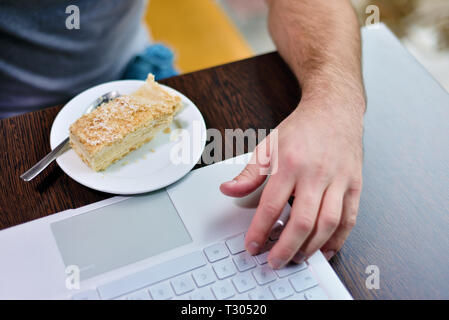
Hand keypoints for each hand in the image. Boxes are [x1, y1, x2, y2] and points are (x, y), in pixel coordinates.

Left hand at [220, 95, 363, 268]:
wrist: (334, 110)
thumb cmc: (301, 129)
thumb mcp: (268, 146)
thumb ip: (248, 173)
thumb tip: (228, 191)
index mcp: (290, 164)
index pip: (271, 206)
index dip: (260, 231)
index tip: (252, 246)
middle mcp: (315, 174)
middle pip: (302, 221)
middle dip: (286, 248)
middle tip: (274, 261)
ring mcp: (338, 180)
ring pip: (327, 224)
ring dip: (311, 247)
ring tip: (296, 258)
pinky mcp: (354, 184)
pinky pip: (349, 218)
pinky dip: (338, 239)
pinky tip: (325, 249)